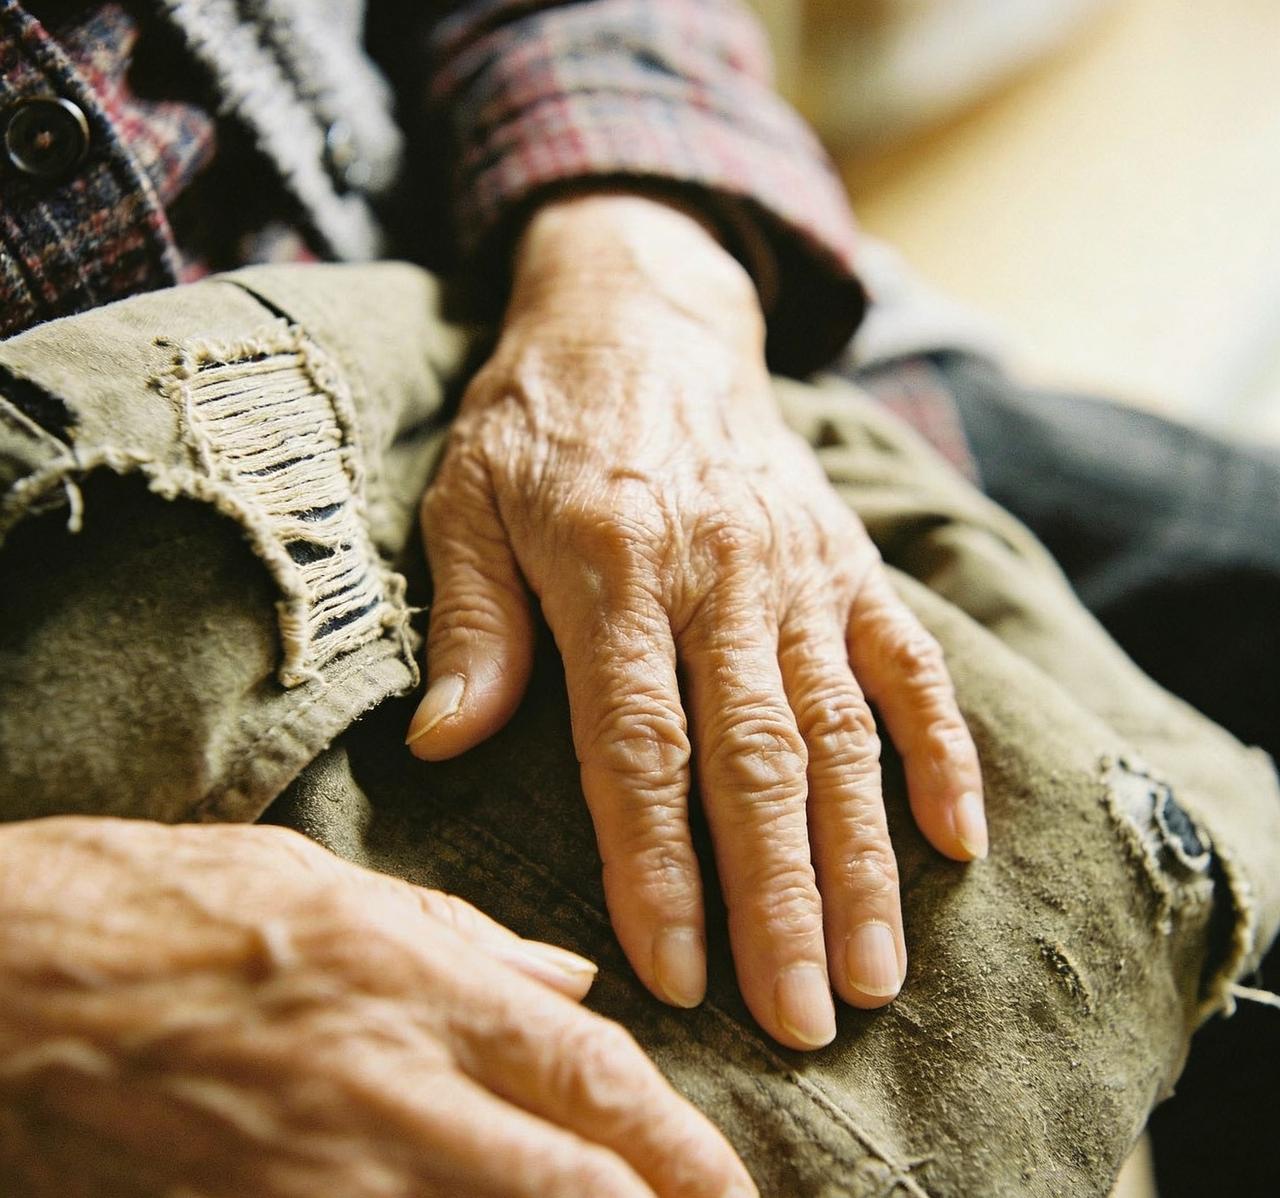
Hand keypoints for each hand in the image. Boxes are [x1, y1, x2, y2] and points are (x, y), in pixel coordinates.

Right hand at [0, 817, 753, 1196]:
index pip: (592, 1072)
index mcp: (416, 983)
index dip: (681, 1143)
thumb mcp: (325, 882)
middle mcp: (390, 1088)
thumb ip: (463, 936)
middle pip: (573, 1184)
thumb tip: (569, 972)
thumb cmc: (159, 906)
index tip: (731, 1186)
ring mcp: (322, 1179)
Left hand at [408, 193, 985, 1048]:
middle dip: (779, 900)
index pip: (639, 746)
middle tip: (801, 1020)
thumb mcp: (465, 501)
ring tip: (876, 972)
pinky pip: (910, 660)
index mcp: (613, 569)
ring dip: (863, 859)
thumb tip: (444, 745)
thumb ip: (472, 626)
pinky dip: (940, 749)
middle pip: (756, 762)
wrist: (646, 315)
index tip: (675, 974)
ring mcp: (798, 571)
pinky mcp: (848, 560)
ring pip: (842, 733)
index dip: (656, 867)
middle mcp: (719, 577)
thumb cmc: (539, 419)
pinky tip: (957, 838)